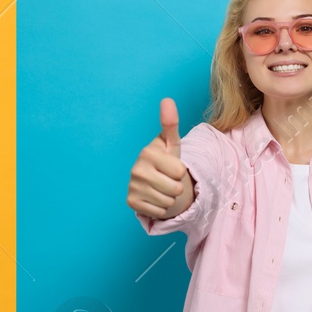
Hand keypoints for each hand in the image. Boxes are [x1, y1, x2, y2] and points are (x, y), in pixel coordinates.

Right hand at [126, 97, 193, 220]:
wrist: (152, 182)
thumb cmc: (165, 161)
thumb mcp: (171, 144)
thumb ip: (170, 123)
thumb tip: (167, 99)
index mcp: (147, 152)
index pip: (180, 171)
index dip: (180, 171)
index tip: (171, 167)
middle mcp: (136, 169)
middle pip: (175, 188)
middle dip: (176, 187)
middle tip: (167, 180)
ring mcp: (132, 186)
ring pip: (168, 202)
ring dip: (169, 199)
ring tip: (161, 188)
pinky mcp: (131, 202)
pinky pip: (159, 212)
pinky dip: (160, 208)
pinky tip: (154, 198)